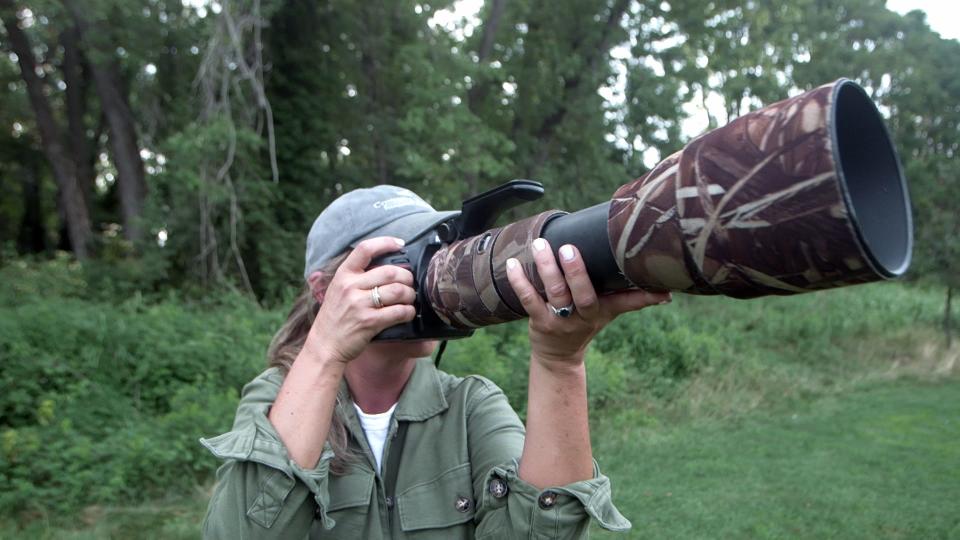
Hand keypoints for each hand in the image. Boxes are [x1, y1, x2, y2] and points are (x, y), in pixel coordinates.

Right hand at [304, 237, 416, 364]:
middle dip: (407, 278)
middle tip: (410, 284)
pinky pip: (399, 312)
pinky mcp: (369, 322)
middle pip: (391, 272)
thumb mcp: (338, 290)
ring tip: (410, 299)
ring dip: (410, 295)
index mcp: (343, 275)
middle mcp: (350, 286)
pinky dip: (409, 312)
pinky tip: (408, 313)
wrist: (324, 345)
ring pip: (398, 291)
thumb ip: (357, 278)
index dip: (386, 242)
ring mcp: (359, 304)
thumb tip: (389, 269)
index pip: (365, 249)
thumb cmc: (335, 318)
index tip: (400, 244)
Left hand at [505, 238, 670, 366]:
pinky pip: (528, 300)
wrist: (560, 355)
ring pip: (553, 294)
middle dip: (575, 272)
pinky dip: (519, 281)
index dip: (636, 293)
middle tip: (568, 248)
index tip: (640, 270)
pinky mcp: (539, 321)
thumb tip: (668, 292)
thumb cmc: (587, 323)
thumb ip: (634, 298)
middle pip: (581, 295)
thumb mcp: (611, 312)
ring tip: (539, 245)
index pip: (623, 300)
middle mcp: (582, 316)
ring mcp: (560, 320)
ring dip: (545, 268)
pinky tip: (513, 263)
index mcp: (602, 310)